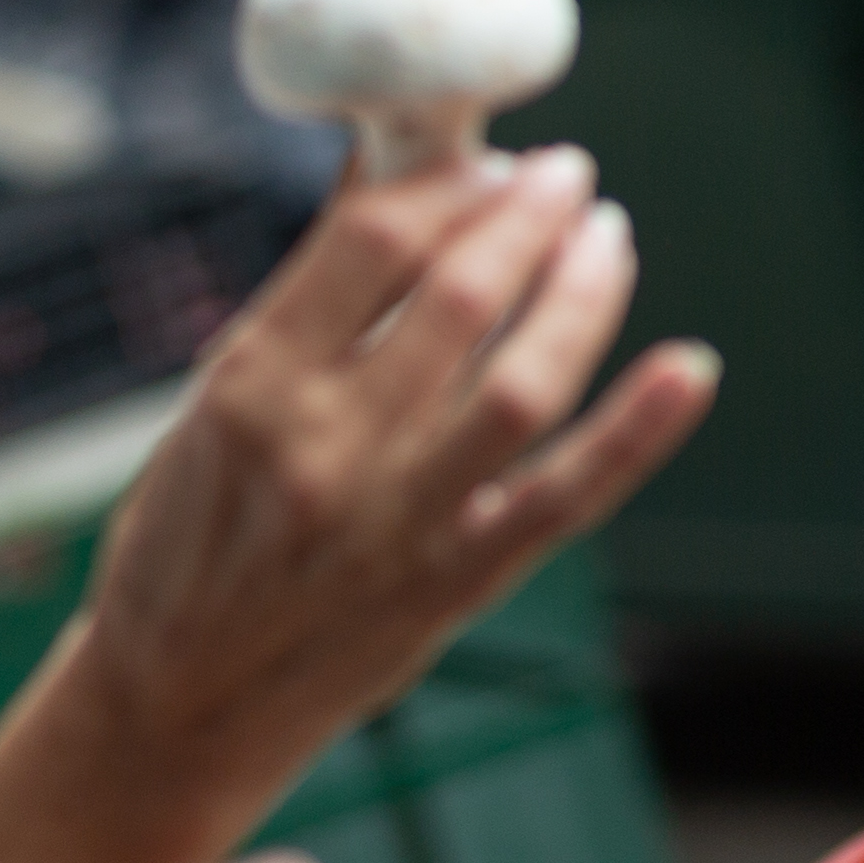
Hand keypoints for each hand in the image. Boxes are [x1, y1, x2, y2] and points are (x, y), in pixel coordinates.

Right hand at [82, 146, 716, 782]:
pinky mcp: (452, 583)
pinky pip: (564, 497)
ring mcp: (397, 521)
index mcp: (251, 387)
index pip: (373, 244)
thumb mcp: (209, 407)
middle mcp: (327, 449)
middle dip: (528, 216)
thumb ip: (305, 309)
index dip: (448, 182)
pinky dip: (637, 431)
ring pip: (524, 384)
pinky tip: (687, 370)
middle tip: (564, 174)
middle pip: (460, 300)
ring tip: (606, 236)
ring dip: (582, 294)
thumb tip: (385, 179)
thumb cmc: (186, 542)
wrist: (177, 705)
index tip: (485, 157)